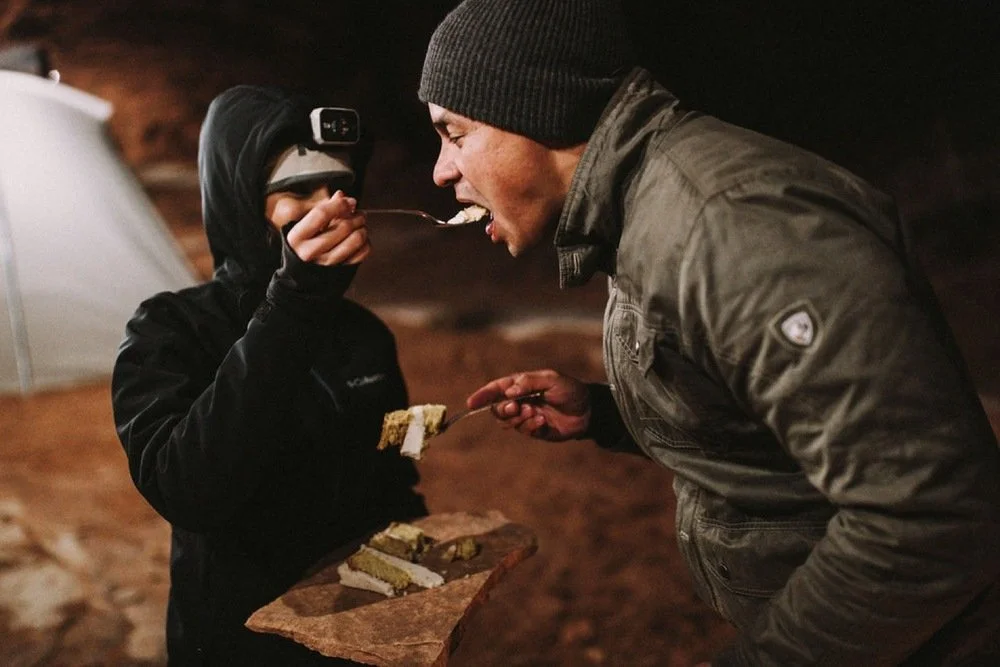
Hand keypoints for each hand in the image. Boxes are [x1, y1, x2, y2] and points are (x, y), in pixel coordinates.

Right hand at [285, 191, 369, 265]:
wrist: (299, 276)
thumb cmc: (303, 245)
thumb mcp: (305, 226)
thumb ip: (324, 209)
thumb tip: (343, 196)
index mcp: (298, 237)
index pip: (321, 214)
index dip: (338, 204)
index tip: (348, 201)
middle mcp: (311, 251)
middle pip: (343, 226)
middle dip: (356, 216)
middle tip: (358, 213)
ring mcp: (326, 263)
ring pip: (356, 239)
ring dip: (362, 228)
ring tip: (360, 225)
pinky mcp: (340, 271)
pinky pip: (362, 253)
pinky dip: (366, 243)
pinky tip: (360, 239)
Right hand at [466, 369, 590, 440]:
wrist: (589, 410)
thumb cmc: (570, 390)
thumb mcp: (551, 379)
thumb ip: (528, 382)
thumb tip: (508, 392)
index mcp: (522, 385)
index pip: (497, 389)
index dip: (483, 395)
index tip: (471, 403)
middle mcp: (521, 401)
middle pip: (498, 408)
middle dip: (503, 409)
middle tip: (516, 407)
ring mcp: (527, 416)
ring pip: (509, 422)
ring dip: (520, 418)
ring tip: (537, 413)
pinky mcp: (535, 430)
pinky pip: (524, 431)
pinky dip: (531, 426)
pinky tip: (544, 421)